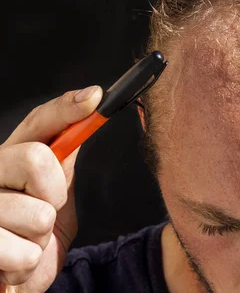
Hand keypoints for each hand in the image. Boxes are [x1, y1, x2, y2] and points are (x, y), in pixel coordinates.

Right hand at [0, 86, 102, 292]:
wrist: (17, 278)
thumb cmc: (35, 233)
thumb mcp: (56, 191)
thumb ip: (64, 157)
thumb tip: (91, 105)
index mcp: (12, 156)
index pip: (40, 121)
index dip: (67, 108)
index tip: (95, 97)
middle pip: (36, 158)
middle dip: (53, 193)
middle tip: (44, 210)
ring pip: (37, 214)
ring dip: (40, 238)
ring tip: (25, 241)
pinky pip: (24, 253)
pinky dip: (27, 264)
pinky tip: (13, 263)